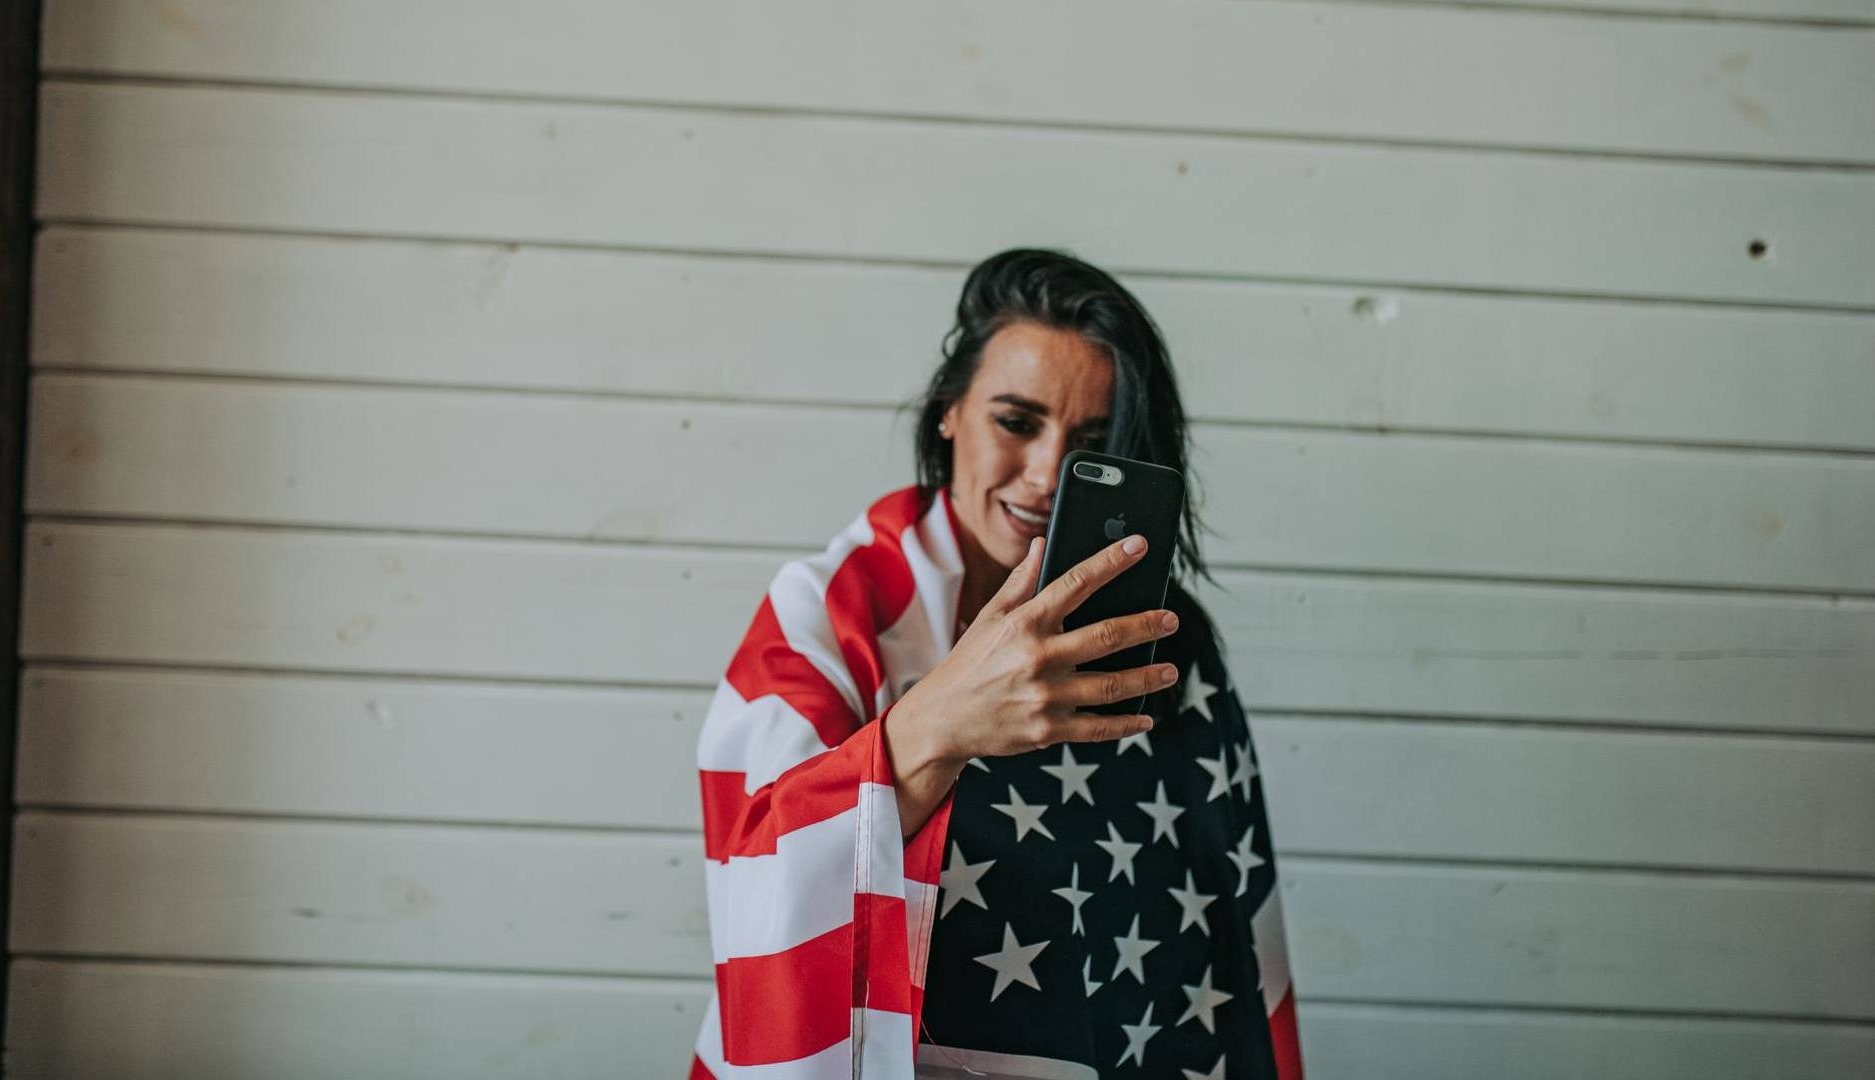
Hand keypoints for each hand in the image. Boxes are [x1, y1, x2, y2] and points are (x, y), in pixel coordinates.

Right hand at [892, 533, 1180, 768]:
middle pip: (1107, 636)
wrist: (943, 719)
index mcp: (1024, 623)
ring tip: (1171, 670)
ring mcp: (1046, 696)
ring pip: (1111, 685)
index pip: (1076, 583)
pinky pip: (1097, 727)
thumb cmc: (968, 663)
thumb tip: (1041, 545)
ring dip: (1147, 677)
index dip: (1111, 561)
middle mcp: (1038, 657)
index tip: (1139, 546)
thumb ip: (1020, 583)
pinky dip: (1126, 725)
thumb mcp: (988, 617)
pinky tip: (1146, 718)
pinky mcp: (1049, 730)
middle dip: (1146, 625)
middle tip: (1171, 619)